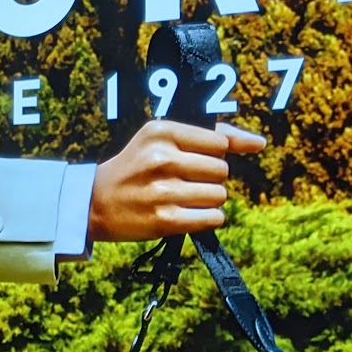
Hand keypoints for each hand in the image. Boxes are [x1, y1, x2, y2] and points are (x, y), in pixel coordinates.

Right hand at [88, 119, 264, 242]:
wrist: (93, 202)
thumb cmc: (134, 168)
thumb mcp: (160, 139)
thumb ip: (211, 136)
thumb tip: (258, 143)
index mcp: (161, 132)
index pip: (220, 143)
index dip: (212, 154)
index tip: (192, 160)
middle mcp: (162, 158)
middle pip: (222, 171)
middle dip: (209, 178)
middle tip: (182, 181)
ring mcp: (163, 190)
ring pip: (219, 195)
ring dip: (206, 200)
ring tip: (180, 198)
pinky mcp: (165, 219)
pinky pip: (212, 218)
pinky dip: (204, 218)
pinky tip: (183, 213)